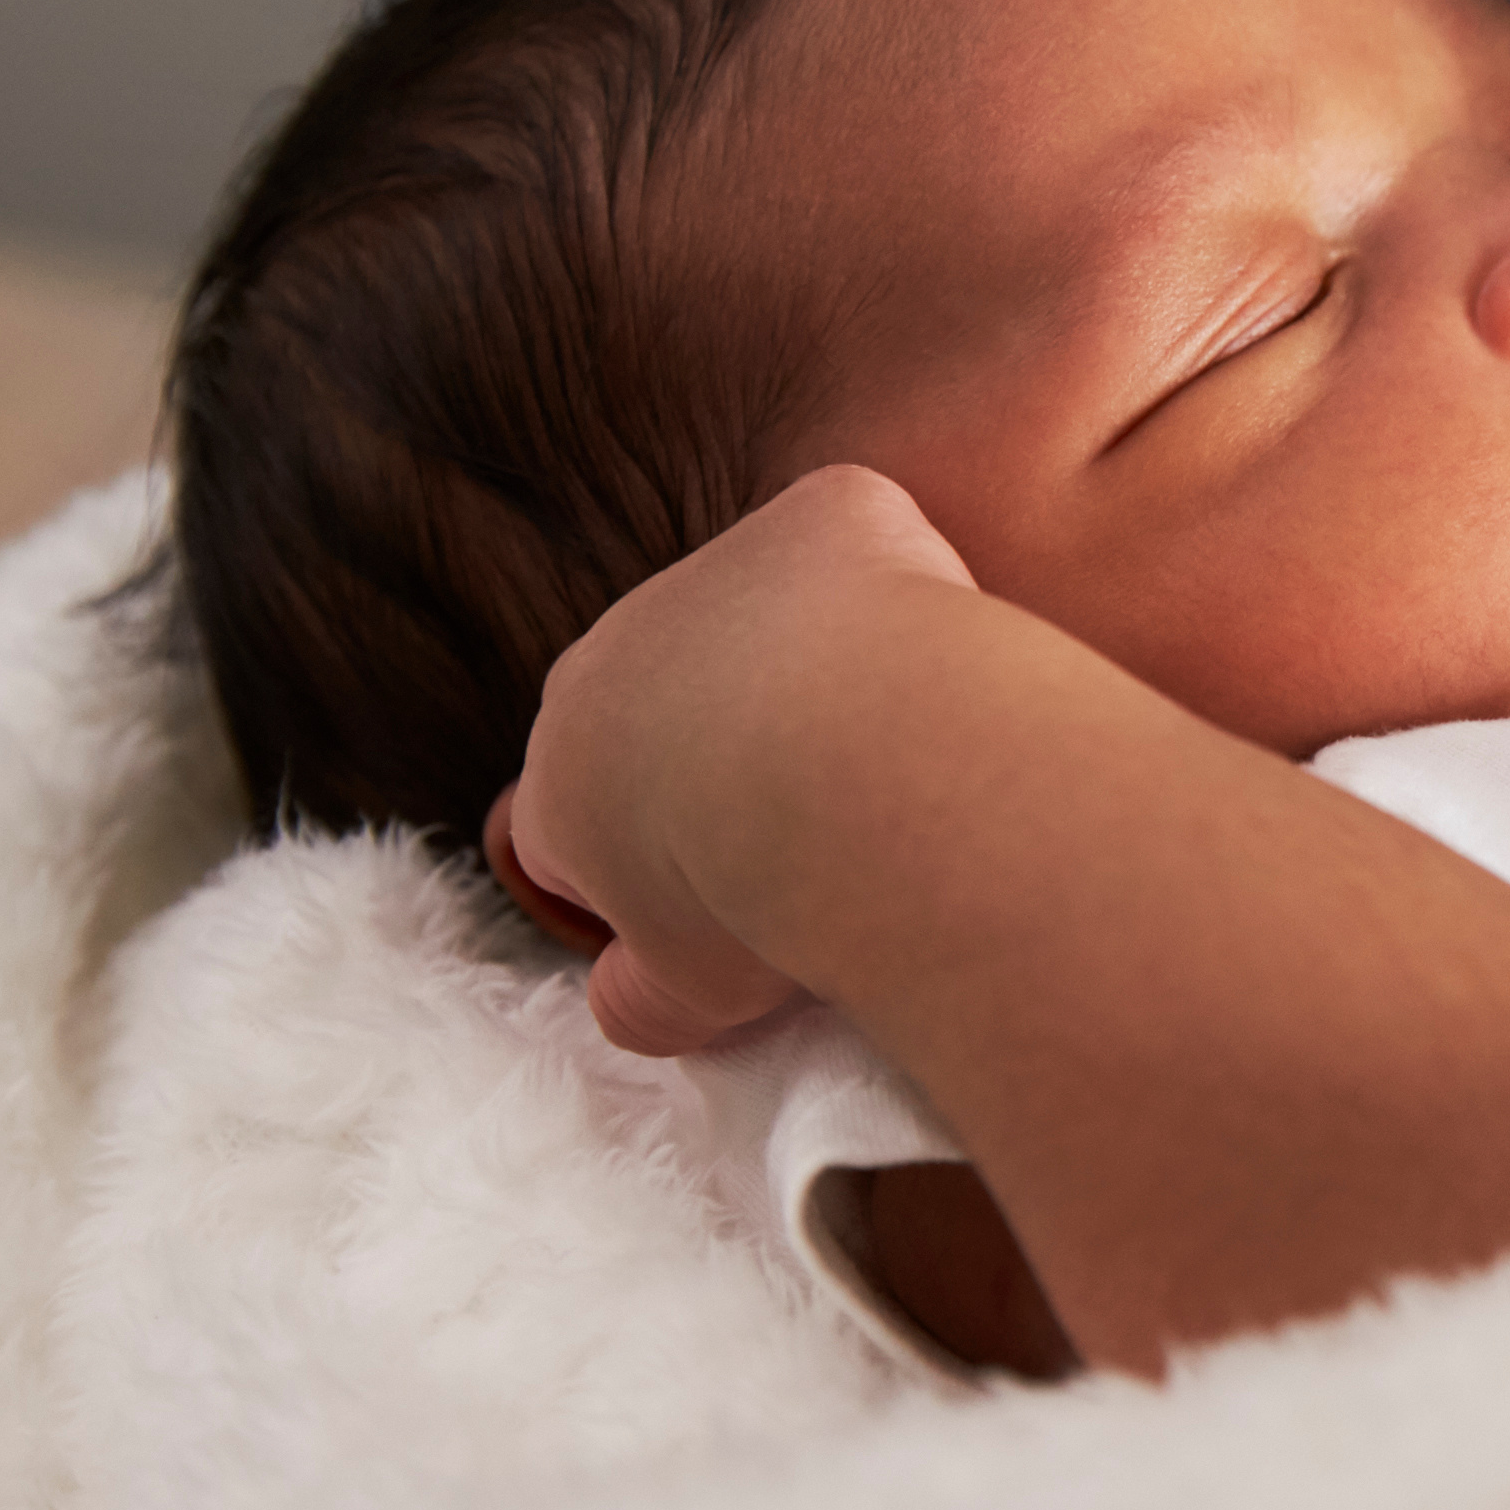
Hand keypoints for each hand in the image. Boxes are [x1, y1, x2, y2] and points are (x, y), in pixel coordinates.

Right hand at [488, 464, 983, 1056]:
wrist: (869, 778)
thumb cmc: (771, 902)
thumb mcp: (684, 998)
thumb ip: (637, 998)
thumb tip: (624, 998)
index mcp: (565, 775)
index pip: (571, 815)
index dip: (651, 862)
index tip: (731, 895)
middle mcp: (613, 654)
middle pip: (664, 700)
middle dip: (730, 753)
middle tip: (828, 826)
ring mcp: (712, 570)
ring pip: (762, 616)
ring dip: (816, 670)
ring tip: (901, 750)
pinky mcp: (820, 511)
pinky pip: (855, 536)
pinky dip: (899, 585)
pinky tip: (943, 661)